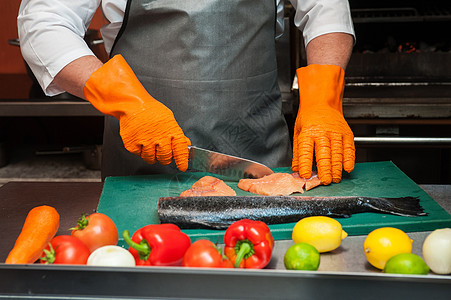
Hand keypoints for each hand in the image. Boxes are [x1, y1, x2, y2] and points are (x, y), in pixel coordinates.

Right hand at [84, 55, 190, 170]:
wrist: (132, 105)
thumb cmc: (151, 111)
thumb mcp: (168, 119)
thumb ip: (177, 134)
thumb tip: (186, 144)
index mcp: (171, 130)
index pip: (180, 150)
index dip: (182, 161)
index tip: (182, 167)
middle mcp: (159, 138)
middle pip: (165, 158)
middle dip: (165, 158)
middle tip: (162, 152)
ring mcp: (145, 142)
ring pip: (152, 159)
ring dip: (152, 155)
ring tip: (150, 144)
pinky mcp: (132, 145)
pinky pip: (139, 155)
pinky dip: (140, 151)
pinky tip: (141, 140)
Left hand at [292, 64, 354, 183]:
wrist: (321, 102)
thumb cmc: (308, 119)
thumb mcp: (297, 133)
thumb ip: (297, 153)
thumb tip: (295, 170)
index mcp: (308, 132)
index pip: (305, 151)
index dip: (305, 164)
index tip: (306, 175)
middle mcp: (322, 133)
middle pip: (324, 154)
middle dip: (325, 170)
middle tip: (325, 182)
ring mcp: (336, 133)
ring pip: (338, 153)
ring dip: (337, 168)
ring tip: (335, 179)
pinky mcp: (347, 133)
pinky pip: (349, 149)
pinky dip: (349, 159)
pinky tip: (348, 168)